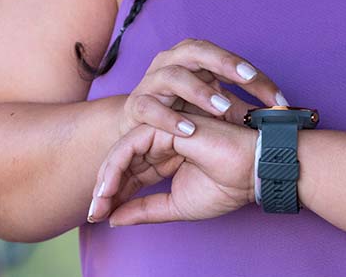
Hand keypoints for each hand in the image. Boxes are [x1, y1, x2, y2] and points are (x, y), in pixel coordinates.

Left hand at [88, 114, 256, 225]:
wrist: (253, 172)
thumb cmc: (226, 185)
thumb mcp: (176, 206)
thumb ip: (145, 210)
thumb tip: (112, 219)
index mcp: (165, 158)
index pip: (130, 175)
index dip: (112, 196)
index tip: (98, 218)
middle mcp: (161, 143)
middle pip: (121, 163)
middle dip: (104, 189)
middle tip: (93, 213)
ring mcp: (163, 132)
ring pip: (121, 152)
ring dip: (106, 179)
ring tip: (98, 203)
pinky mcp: (165, 127)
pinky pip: (131, 145)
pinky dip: (116, 166)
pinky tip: (108, 188)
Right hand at [118, 38, 285, 138]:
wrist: (134, 129)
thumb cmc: (180, 112)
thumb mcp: (213, 108)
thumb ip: (240, 109)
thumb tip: (277, 116)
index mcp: (193, 58)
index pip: (226, 58)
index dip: (253, 74)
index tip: (278, 98)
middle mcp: (171, 62)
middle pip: (197, 51)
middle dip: (224, 63)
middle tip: (247, 78)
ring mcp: (151, 82)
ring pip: (173, 76)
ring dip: (199, 91)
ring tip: (221, 108)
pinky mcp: (136, 106)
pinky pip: (149, 107)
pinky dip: (169, 118)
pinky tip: (189, 129)